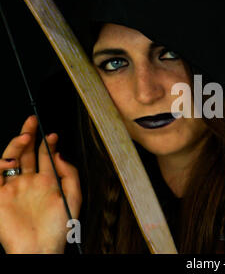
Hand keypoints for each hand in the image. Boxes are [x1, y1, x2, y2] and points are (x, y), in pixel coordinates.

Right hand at [0, 115, 81, 253]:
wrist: (40, 248)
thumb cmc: (59, 227)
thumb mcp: (73, 196)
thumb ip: (70, 173)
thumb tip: (60, 154)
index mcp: (47, 182)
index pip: (44, 156)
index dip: (48, 143)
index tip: (53, 134)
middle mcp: (29, 182)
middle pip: (27, 152)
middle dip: (29, 134)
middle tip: (33, 121)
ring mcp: (13, 188)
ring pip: (11, 159)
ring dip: (17, 145)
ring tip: (26, 135)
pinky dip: (0, 164)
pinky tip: (11, 156)